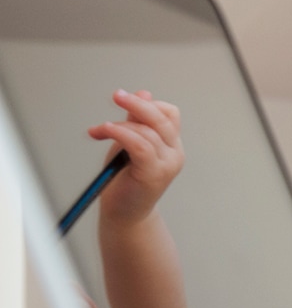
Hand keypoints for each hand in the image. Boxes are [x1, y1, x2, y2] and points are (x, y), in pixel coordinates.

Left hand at [87, 89, 183, 224]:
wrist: (124, 215)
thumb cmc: (124, 181)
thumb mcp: (129, 144)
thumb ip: (135, 122)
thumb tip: (143, 93)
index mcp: (171, 144)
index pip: (169, 114)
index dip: (149, 104)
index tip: (124, 101)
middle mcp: (175, 153)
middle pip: (163, 118)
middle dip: (138, 104)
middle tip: (117, 95)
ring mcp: (167, 164)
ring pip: (147, 131)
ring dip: (119, 125)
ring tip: (99, 130)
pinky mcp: (154, 174)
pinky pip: (140, 145)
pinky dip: (121, 133)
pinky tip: (104, 131)